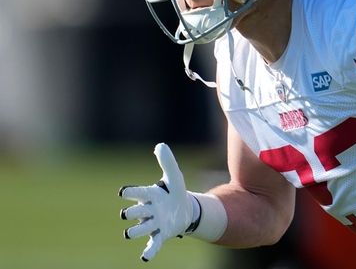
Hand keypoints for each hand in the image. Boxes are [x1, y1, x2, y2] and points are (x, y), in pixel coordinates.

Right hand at [119, 143, 196, 261]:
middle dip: (131, 213)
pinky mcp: (160, 234)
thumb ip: (167, 162)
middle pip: (136, 212)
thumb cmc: (175, 191)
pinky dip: (149, 251)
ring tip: (129, 233)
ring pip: (140, 228)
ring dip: (135, 231)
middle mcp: (147, 210)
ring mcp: (153, 223)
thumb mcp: (175, 176)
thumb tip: (160, 145)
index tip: (123, 192)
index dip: (130, 192)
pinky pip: (152, 244)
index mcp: (149, 195)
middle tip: (127, 213)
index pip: (137, 192)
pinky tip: (144, 258)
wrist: (184, 209)